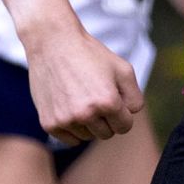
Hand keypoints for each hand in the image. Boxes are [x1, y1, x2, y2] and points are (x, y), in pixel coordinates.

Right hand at [24, 25, 145, 145]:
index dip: (122, 114)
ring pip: (87, 137)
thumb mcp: (123, 68)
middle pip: (106, 134)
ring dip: (88, 124)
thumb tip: (130, 116)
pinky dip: (73, 129)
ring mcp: (66, 120)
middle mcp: (86, 114)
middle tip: (95, 96)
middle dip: (106, 119)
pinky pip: (70, 140)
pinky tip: (70, 107)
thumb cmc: (90, 54)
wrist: (52, 43)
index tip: (114, 100)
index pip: (124, 127)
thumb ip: (135, 97)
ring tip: (81, 98)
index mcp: (107, 102)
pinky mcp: (49, 123)